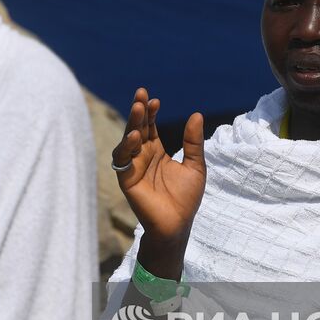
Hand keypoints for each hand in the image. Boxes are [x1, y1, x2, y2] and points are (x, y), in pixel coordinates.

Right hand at [111, 88, 206, 277]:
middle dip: (138, 111)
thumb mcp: (195, 166)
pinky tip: (135, 136)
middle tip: (141, 94)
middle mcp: (142, 157)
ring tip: (139, 109)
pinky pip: (122, 160)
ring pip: (127, 140)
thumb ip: (193, 142)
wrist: (178, 225)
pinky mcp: (127, 179)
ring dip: (131, 124)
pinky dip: (126, 147)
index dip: (151, 113)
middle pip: (137, 128)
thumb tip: (197, 114)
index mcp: (156, 152)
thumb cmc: (186, 198)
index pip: (150, 127)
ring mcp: (133, 167)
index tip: (156, 100)